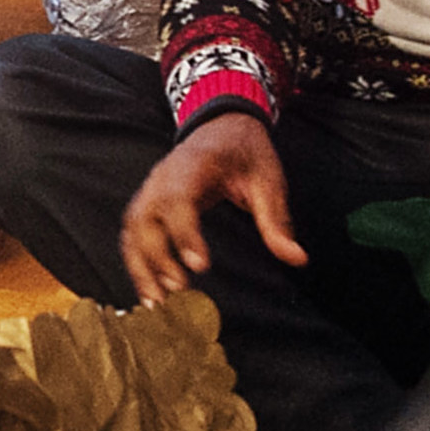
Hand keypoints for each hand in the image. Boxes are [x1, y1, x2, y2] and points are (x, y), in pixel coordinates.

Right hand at [118, 111, 303, 304]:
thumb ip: (276, 220)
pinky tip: (150, 291)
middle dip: (157, 257)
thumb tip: (297, 258)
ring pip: (132, 229)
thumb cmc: (245, 153)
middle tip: (180, 290)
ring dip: (140, 267)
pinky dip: (136, 263)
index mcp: (193, 166)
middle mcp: (162, 177)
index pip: (178, 198)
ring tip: (156, 303)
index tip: (199, 265)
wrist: (222, 128)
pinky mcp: (148, 204)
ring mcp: (150, 190)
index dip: (184, 232)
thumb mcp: (268, 180)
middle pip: (145, 218)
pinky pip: (132, 235)